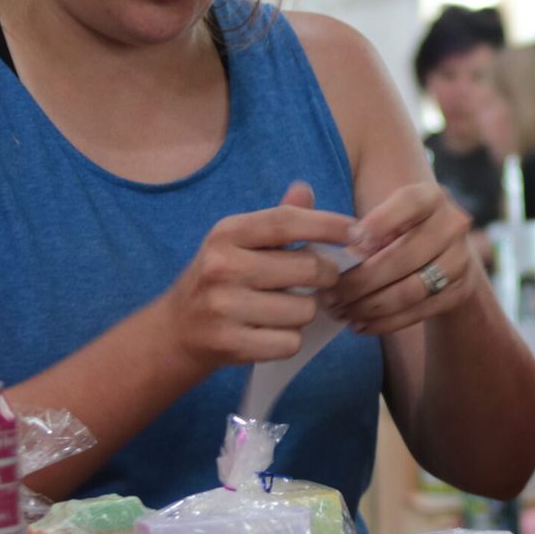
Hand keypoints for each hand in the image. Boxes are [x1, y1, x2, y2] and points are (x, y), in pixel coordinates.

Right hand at [156, 182, 355, 371]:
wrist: (174, 331)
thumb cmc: (219, 280)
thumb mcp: (237, 243)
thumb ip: (275, 220)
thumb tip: (305, 189)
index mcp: (227, 233)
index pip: (288, 221)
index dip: (330, 224)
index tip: (360, 232)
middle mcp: (223, 266)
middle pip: (309, 269)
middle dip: (327, 276)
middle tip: (322, 280)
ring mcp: (224, 306)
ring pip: (304, 309)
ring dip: (305, 312)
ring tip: (284, 309)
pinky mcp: (230, 343)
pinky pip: (290, 342)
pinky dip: (289, 341)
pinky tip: (270, 332)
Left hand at [328, 182, 478, 335]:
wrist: (447, 258)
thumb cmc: (403, 234)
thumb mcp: (390, 219)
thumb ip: (366, 229)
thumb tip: (336, 258)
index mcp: (431, 197)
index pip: (408, 203)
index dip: (378, 223)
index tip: (349, 243)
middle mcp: (452, 225)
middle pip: (402, 257)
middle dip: (359, 281)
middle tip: (328, 296)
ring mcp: (460, 261)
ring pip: (409, 291)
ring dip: (369, 306)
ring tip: (341, 312)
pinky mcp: (458, 292)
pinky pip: (417, 312)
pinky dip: (384, 322)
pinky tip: (360, 324)